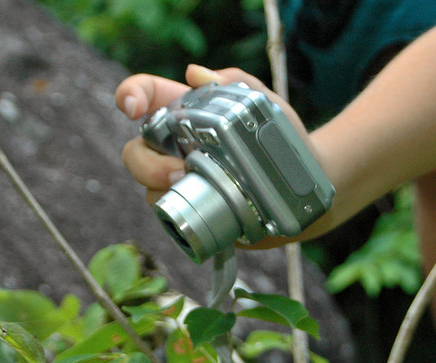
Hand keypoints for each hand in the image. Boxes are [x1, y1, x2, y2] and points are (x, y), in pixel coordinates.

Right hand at [114, 64, 308, 206]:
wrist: (306, 187)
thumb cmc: (284, 139)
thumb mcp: (266, 103)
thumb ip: (236, 82)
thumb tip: (194, 73)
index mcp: (185, 114)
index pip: (145, 96)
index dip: (129, 96)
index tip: (132, 108)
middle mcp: (175, 148)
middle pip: (135, 152)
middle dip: (145, 163)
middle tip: (177, 171)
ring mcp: (180, 182)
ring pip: (148, 187)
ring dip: (161, 191)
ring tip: (193, 190)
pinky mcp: (192, 212)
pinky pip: (171, 216)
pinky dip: (179, 216)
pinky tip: (198, 214)